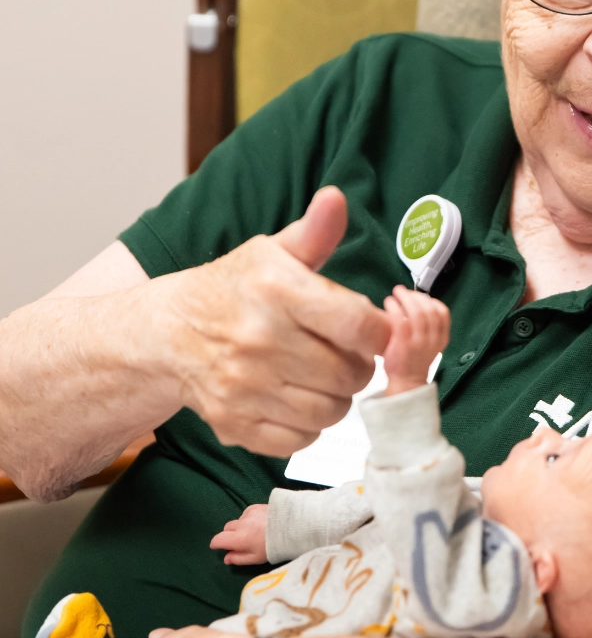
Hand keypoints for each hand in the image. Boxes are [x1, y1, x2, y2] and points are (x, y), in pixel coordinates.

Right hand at [152, 186, 391, 456]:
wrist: (167, 333)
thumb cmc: (235, 288)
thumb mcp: (272, 252)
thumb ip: (315, 232)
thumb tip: (336, 198)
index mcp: (277, 291)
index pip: (359, 326)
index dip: (378, 332)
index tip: (371, 329)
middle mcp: (259, 340)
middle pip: (352, 374)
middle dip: (358, 365)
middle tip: (345, 352)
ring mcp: (244, 387)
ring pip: (332, 411)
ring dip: (337, 397)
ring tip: (323, 375)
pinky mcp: (234, 423)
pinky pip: (301, 439)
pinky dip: (309, 425)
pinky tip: (299, 398)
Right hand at [210, 503, 268, 564]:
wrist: (293, 527)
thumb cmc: (274, 546)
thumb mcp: (256, 558)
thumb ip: (238, 558)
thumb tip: (226, 558)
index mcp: (239, 538)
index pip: (218, 539)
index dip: (216, 544)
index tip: (218, 547)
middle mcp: (241, 524)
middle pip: (227, 528)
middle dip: (229, 535)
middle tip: (240, 541)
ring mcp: (249, 513)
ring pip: (238, 520)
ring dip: (240, 526)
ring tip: (254, 532)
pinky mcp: (257, 506)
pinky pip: (247, 512)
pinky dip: (249, 518)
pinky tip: (259, 522)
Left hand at [382, 286, 450, 395]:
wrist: (405, 384)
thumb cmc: (413, 362)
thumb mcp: (428, 345)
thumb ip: (427, 328)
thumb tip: (414, 305)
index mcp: (441, 339)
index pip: (443, 313)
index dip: (431, 301)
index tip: (419, 297)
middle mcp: (433, 339)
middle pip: (429, 309)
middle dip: (415, 296)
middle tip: (402, 290)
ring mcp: (419, 342)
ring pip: (417, 312)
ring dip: (405, 298)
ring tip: (395, 293)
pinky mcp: (404, 344)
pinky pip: (401, 320)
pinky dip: (394, 308)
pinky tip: (389, 303)